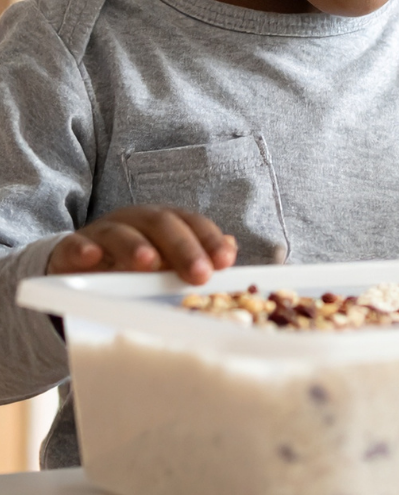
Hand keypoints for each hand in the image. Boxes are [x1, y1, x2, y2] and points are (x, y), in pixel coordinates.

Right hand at [47, 206, 236, 284]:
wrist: (78, 262)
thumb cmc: (133, 263)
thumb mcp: (167, 260)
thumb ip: (198, 255)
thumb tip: (231, 248)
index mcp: (164, 221)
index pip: (191, 223)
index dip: (209, 239)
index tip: (225, 261)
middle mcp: (136, 221)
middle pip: (162, 225)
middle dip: (184, 248)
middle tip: (199, 274)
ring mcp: (103, 233)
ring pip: (121, 233)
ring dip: (136, 246)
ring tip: (150, 262)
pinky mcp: (70, 250)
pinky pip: (75, 246)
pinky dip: (82, 250)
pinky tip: (91, 258)